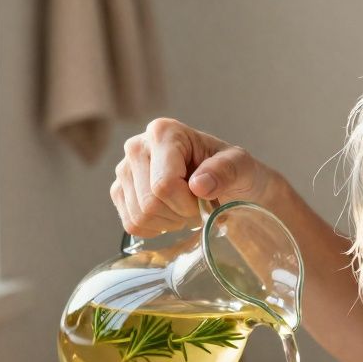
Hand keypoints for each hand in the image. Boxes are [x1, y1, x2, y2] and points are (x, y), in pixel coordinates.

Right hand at [111, 118, 277, 237]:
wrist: (227, 183)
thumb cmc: (233, 171)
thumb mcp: (242, 167)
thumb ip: (226, 171)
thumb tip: (198, 185)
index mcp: (163, 132)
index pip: (164, 184)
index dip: (187, 204)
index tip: (205, 202)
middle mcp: (136, 147)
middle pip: (149, 203)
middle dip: (179, 214)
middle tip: (197, 207)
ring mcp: (124, 170)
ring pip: (139, 216)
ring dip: (169, 222)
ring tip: (185, 209)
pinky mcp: (120, 191)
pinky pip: (132, 224)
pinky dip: (155, 228)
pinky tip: (171, 215)